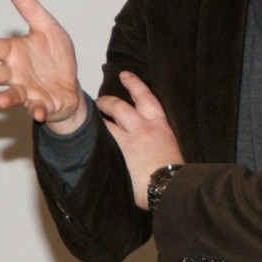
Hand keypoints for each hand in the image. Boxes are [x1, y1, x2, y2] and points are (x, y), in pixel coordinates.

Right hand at [0, 0, 85, 131]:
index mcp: (15, 53)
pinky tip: (38, 112)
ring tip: (2, 101)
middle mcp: (16, 74)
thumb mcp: (47, 28)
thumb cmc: (54, 57)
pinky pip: (37, 108)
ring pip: (13, 95)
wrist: (70, 85)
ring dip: (7, 99)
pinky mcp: (41, 104)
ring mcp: (27, 91)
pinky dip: (37, 111)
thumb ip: (29, 8)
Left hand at [97, 71, 183, 209]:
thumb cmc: (173, 172)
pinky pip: (104, 136)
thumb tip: (148, 142)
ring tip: (90, 116)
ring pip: (109, 118)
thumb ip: (157, 139)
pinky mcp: (121, 150)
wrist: (171, 185)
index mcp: (160, 124)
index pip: (145, 96)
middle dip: (107, 100)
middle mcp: (145, 126)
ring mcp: (132, 138)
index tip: (125, 75)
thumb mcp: (169, 147)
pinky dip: (96, 133)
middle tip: (99, 100)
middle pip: (120, 104)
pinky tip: (87, 135)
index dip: (134, 83)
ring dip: (98, 115)